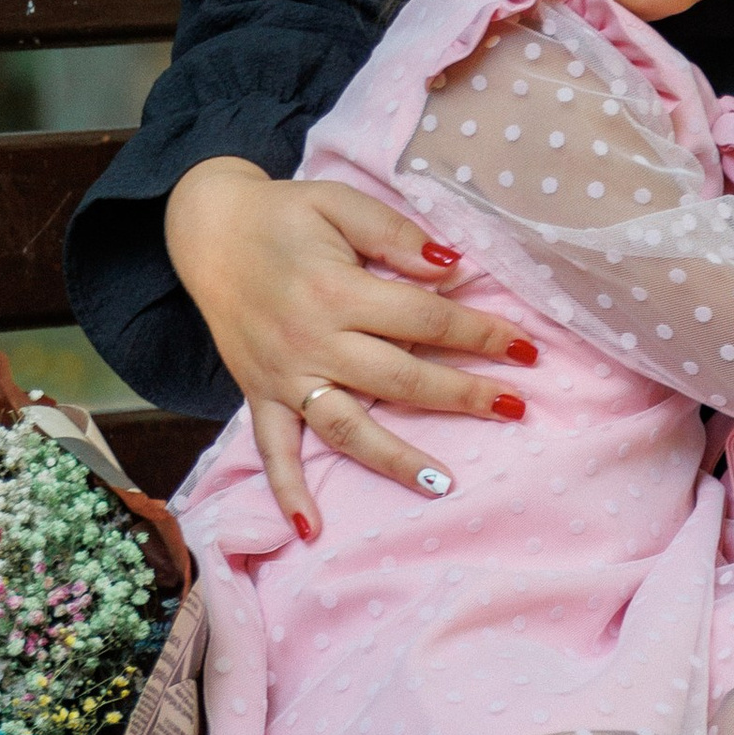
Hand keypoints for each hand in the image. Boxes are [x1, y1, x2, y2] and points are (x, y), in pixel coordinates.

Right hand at [165, 159, 538, 534]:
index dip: (481, 334)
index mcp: (337, 292)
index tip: (526, 347)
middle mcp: (312, 342)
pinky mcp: (259, 394)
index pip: (426, 321)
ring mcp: (285, 376)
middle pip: (401, 380)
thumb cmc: (284, 215)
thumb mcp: (341, 203)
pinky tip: (310, 531)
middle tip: (516, 407)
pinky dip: (288, 492)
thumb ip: (395, 236)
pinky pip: (273, 450)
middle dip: (463, 395)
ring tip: (443, 484)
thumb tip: (451, 269)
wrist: (207, 229)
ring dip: (396, 458)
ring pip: (348, 428)